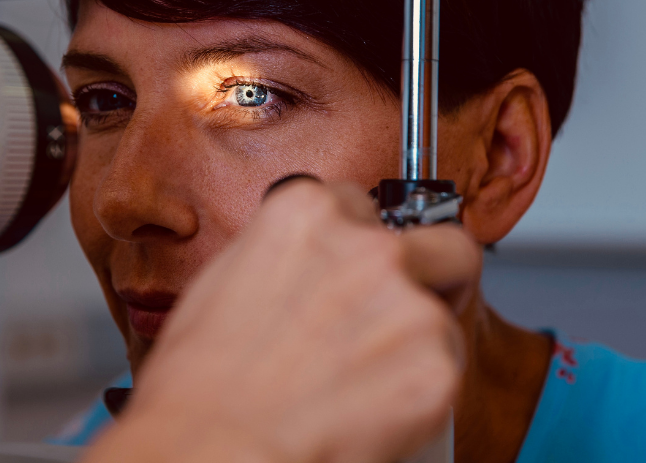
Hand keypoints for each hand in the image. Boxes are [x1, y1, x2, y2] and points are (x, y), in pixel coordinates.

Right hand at [83, 178, 479, 462]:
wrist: (217, 447)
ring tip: (357, 382)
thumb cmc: (201, 382)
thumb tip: (308, 267)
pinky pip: (445, 372)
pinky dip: (417, 393)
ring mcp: (408, 305)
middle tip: (397, 316)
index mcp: (309, 212)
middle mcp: (368, 247)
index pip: (366, 208)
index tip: (356, 274)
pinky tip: (367, 408)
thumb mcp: (224, 278)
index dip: (360, 246)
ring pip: (442, 317)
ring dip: (413, 344)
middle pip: (441, 244)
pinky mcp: (436, 365)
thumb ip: (287, 255)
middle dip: (431, 274)